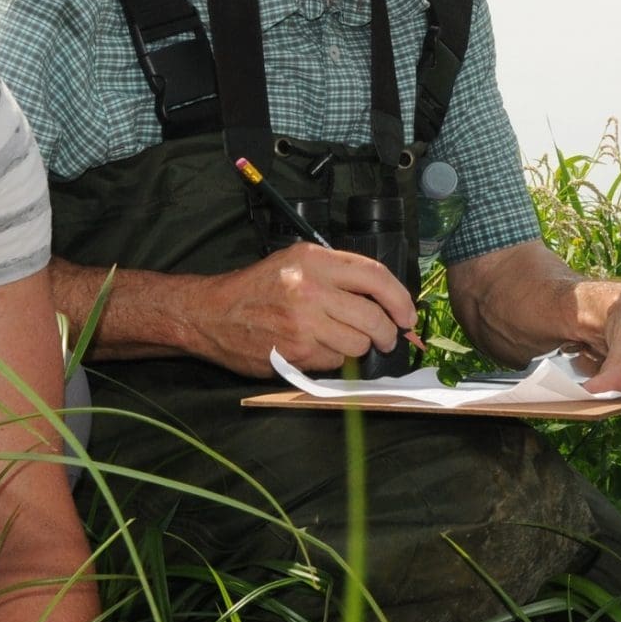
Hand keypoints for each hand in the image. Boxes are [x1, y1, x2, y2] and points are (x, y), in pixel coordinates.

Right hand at [201, 243, 416, 374]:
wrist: (212, 314)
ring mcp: (304, 323)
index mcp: (314, 260)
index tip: (408, 315)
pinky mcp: (296, 351)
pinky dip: (334, 359)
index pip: (375, 276)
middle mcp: (311, 289)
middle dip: (387, 333)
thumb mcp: (296, 262)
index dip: (400, 298)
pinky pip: (336, 361)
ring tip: (343, 341)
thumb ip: (338, 275)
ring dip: (358, 348)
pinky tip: (317, 348)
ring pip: (359, 343)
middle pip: (373, 316)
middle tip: (386, 338)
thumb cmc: (257, 288)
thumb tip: (386, 300)